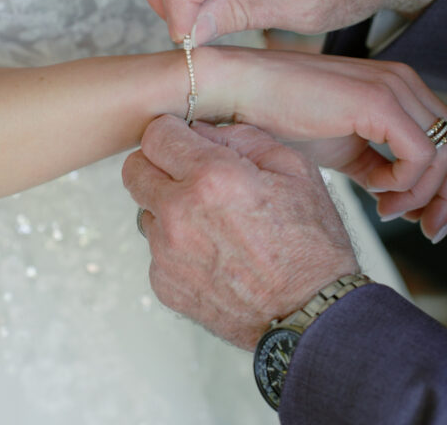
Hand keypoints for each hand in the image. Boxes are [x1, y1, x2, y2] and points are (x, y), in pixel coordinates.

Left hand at [122, 116, 358, 349]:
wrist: (312, 315)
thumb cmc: (311, 244)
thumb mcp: (295, 171)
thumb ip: (242, 138)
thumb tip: (202, 129)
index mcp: (212, 177)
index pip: (155, 135)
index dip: (173, 134)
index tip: (186, 141)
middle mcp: (179, 213)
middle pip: (134, 169)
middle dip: (158, 164)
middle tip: (190, 175)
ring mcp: (166, 253)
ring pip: (144, 210)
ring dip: (168, 208)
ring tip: (213, 223)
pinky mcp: (163, 284)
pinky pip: (156, 250)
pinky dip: (177, 247)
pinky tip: (215, 255)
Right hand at [195, 46, 446, 238]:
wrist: (238, 93)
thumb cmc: (277, 120)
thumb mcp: (339, 151)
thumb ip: (374, 168)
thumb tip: (399, 197)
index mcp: (398, 91)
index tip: (432, 222)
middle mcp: (404, 83)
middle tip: (429, 232)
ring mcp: (395, 88)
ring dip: (422, 195)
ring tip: (386, 212)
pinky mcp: (379, 102)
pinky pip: (420, 155)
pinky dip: (405, 183)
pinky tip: (374, 192)